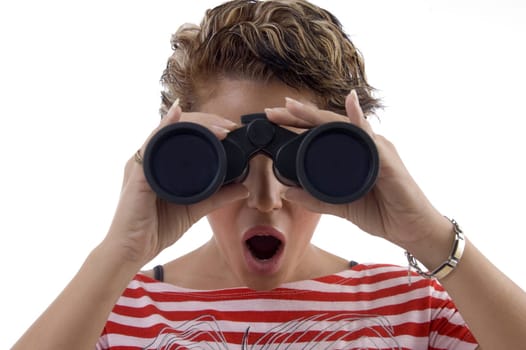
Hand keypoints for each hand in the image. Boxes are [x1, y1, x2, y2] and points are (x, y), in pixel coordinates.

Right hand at [104, 101, 248, 264]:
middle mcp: (149, 158)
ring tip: (219, 128)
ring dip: (195, 124)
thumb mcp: (195, 209)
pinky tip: (177, 115)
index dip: (207, 126)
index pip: (183, 133)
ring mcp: (141, 163)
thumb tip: (243, 189)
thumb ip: (217, 197)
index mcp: (160, 163)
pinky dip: (164, 126)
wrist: (132, 250)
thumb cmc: (156, 228)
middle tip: (230, 127)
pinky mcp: (136, 173)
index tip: (230, 129)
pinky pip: (150, 143)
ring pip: (168, 130)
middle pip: (177, 126)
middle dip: (206, 121)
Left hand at [265, 91, 448, 249]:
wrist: (413, 230)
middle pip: (331, 123)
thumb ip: (317, 199)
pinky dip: (361, 124)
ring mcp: (378, 149)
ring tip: (296, 107)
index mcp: (355, 152)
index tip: (274, 116)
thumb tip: (288, 192)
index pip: (323, 132)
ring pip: (346, 126)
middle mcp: (366, 144)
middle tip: (276, 108)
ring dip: (319, 115)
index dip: (300, 123)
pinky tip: (351, 107)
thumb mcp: (342, 206)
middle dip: (302, 114)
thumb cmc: (383, 212)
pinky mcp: (389, 161)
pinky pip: (372, 140)